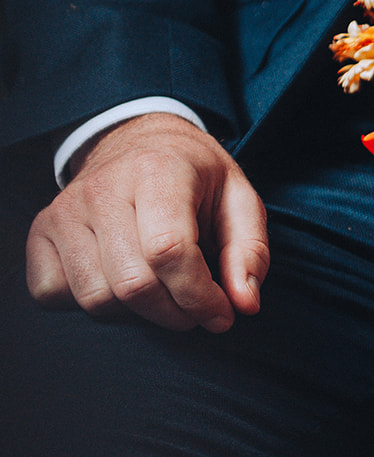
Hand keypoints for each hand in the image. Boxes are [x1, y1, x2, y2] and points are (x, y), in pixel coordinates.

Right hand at [25, 112, 269, 331]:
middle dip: (174, 313)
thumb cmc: (195, 176)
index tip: (222, 315)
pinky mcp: (40, 230)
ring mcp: (64, 210)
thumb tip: (245, 304)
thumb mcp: (240, 199)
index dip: (199, 297)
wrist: (136, 141)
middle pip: (134, 284)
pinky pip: (54, 293)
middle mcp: (102, 189)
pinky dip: (90, 304)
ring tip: (162, 293)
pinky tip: (119, 284)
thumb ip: (250, 251)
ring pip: (96, 297)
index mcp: (157, 171)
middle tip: (196, 310)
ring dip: (136, 313)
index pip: (170, 252)